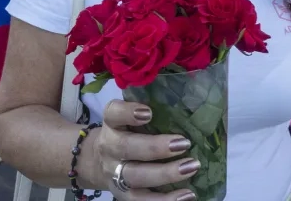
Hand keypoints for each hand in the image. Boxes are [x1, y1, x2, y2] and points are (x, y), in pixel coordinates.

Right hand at [84, 100, 198, 199]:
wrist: (99, 162)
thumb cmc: (128, 133)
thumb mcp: (131, 119)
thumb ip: (152, 109)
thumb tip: (192, 100)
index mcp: (112, 124)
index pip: (113, 113)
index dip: (128, 112)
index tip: (148, 112)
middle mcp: (109, 147)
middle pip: (126, 147)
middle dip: (156, 147)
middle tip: (184, 143)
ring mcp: (115, 173)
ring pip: (135, 176)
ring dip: (165, 174)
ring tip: (192, 167)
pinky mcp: (124, 195)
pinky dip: (165, 200)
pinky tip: (187, 194)